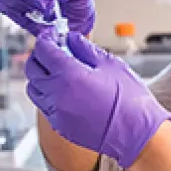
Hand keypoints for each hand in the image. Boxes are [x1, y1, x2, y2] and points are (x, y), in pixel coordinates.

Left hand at [25, 33, 170, 166]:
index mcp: (70, 75)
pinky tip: (65, 91)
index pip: (44, 50)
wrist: (137, 135)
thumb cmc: (130, 101)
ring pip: (34, 89)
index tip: (53, 35)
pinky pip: (44, 106)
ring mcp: (56, 113)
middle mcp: (57, 95)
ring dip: (41, 77)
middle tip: (54, 50)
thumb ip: (86, 49)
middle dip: (40, 56)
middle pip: (32, 69)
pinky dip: (48, 95)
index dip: (47, 38)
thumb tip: (72, 40)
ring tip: (58, 72)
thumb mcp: (111, 65)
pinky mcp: (60, 126)